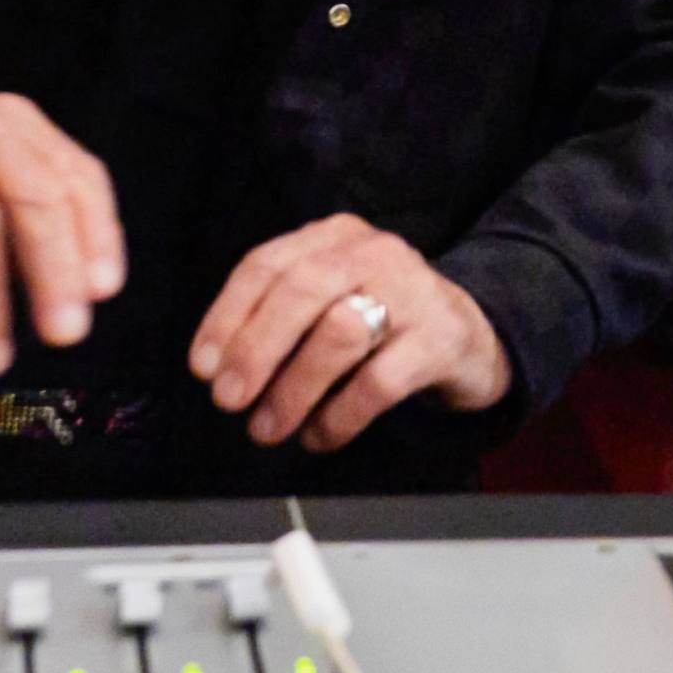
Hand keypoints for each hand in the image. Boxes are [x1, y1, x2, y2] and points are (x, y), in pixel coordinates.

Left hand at [186, 214, 512, 451]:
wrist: (470, 335)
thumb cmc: (382, 321)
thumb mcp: (332, 298)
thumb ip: (280, 317)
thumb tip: (218, 367)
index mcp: (335, 237)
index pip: (267, 264)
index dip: (227, 316)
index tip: (203, 366)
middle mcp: (374, 253)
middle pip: (302, 290)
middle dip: (256, 349)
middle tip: (228, 399)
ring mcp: (413, 292)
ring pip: (339, 333)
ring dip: (293, 389)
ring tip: (268, 427)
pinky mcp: (440, 339)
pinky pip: (379, 382)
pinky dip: (339, 416)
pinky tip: (320, 436)